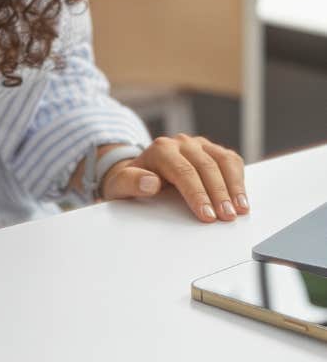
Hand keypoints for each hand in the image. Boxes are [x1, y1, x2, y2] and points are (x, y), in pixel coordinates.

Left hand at [100, 134, 249, 222]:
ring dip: (233, 186)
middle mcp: (181, 143)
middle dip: (218, 194)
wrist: (138, 172)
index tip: (207, 215)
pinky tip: (242, 199)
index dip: (197, 194)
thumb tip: (150, 183)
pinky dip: (239, 179)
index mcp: (160, 149)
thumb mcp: (120, 185)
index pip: (183, 172)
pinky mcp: (212, 151)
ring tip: (239, 210)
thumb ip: (130, 183)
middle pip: (205, 167)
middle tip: (227, 217)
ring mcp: (199, 145)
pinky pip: (230, 160)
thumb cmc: (132, 181)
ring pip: (222, 160)